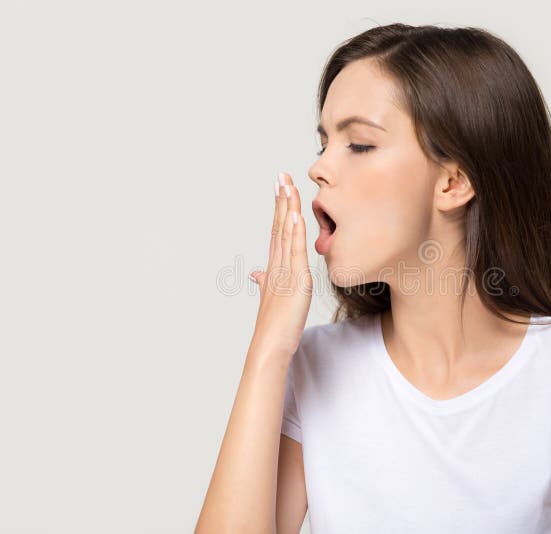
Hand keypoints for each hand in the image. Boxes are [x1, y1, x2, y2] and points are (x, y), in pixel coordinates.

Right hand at [248, 172, 312, 359]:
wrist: (269, 346)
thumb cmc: (274, 326)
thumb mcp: (271, 298)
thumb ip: (264, 281)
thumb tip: (256, 273)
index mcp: (274, 267)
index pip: (277, 231)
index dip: (279, 208)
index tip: (280, 187)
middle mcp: (277, 264)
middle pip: (279, 225)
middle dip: (281, 199)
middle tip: (280, 174)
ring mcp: (284, 271)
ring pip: (286, 233)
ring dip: (287, 208)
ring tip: (286, 184)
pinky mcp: (295, 281)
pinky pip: (295, 252)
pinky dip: (294, 232)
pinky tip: (295, 214)